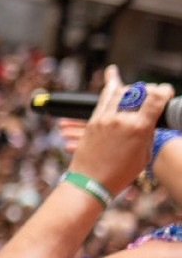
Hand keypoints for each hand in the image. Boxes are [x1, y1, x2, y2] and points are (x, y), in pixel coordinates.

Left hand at [70, 66, 174, 194]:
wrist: (91, 182)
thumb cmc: (120, 174)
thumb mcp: (144, 155)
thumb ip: (146, 134)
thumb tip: (148, 121)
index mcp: (139, 128)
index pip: (156, 99)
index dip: (164, 91)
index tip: (167, 91)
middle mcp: (121, 119)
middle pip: (138, 93)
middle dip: (148, 91)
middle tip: (152, 95)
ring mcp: (105, 118)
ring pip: (119, 91)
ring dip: (129, 86)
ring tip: (135, 83)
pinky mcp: (94, 120)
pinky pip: (103, 98)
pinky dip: (109, 85)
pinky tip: (111, 75)